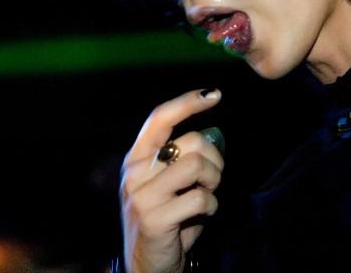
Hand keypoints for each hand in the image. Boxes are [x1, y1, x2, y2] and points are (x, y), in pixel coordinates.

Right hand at [120, 88, 224, 272]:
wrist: (146, 265)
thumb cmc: (166, 219)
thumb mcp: (167, 183)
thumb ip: (180, 158)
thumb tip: (211, 133)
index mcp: (136, 158)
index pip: (159, 118)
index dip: (187, 102)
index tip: (214, 94)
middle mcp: (134, 172)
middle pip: (191, 142)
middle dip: (215, 159)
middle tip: (213, 178)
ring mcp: (142, 196)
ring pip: (197, 165)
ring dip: (214, 182)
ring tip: (207, 195)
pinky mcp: (153, 218)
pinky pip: (200, 198)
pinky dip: (211, 206)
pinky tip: (201, 215)